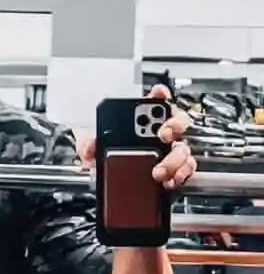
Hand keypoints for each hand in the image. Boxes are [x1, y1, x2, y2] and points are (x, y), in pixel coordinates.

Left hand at [79, 85, 196, 189]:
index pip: (155, 99)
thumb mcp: (91, 144)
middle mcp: (161, 130)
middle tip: (163, 134)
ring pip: (183, 149)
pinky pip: (185, 169)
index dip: (159, 94)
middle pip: (179, 121)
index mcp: (142, 119)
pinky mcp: (174, 168)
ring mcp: (170, 149)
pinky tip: (168, 180)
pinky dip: (179, 175)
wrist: (109, 173)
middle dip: (173, 125)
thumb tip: (89, 148)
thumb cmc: (104, 151)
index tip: (159, 94)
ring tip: (158, 171)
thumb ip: (87, 144)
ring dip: (173, 160)